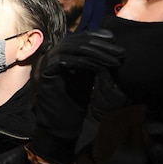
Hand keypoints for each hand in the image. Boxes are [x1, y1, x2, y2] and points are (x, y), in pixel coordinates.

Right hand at [30, 29, 124, 163]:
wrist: (61, 127)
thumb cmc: (73, 104)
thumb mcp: (85, 77)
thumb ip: (90, 62)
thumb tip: (107, 46)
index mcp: (56, 56)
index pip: (76, 39)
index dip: (95, 36)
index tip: (114, 39)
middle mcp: (47, 58)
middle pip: (74, 41)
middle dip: (99, 45)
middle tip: (119, 50)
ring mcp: (44, 65)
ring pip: (71, 49)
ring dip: (96, 53)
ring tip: (114, 59)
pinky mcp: (45, 74)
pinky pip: (66, 61)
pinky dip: (85, 62)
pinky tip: (100, 66)